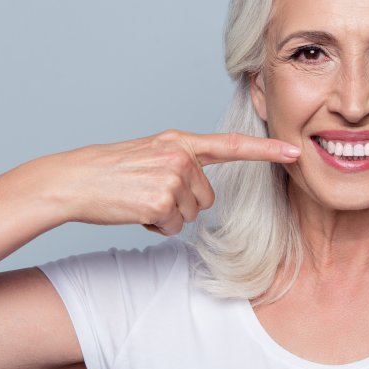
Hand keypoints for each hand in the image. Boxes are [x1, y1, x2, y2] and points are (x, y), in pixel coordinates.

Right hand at [38, 130, 299, 234]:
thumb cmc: (112, 171)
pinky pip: (174, 227)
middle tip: (149, 193)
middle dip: (183, 203)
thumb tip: (204, 190)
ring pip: (192, 214)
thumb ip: (183, 161)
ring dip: (169, 215)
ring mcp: (172, 177)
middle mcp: (181, 155)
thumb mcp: (152, 153)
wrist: (74, 180)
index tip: (294, 152)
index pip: (232, 145)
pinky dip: (156, 226)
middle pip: (208, 197)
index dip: (266, 151)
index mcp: (180, 141)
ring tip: (140, 199)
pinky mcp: (162, 200)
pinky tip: (135, 211)